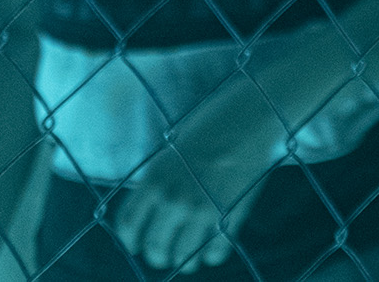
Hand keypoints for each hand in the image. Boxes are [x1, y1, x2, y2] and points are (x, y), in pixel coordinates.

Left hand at [113, 93, 273, 273]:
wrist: (251, 117)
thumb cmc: (213, 125)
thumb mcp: (173, 150)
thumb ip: (160, 180)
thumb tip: (153, 210)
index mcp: (154, 180)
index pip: (128, 225)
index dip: (131, 241)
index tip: (137, 246)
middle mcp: (171, 199)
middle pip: (154, 246)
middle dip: (160, 256)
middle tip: (167, 255)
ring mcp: (200, 209)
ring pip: (183, 255)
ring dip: (186, 260)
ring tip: (191, 258)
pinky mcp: (227, 214)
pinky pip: (214, 252)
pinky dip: (212, 256)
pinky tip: (213, 250)